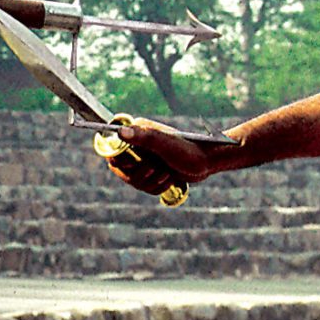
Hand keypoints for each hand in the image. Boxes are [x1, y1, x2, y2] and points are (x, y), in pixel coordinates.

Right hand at [100, 116, 219, 197]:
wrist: (208, 162)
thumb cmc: (188, 150)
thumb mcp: (164, 144)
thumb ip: (142, 137)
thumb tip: (120, 132)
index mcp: (137, 133)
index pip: (112, 151)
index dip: (121, 163)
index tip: (136, 164)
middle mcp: (138, 145)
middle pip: (121, 170)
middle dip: (139, 175)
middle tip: (156, 168)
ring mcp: (146, 159)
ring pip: (133, 181)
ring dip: (150, 182)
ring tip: (166, 173)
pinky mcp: (154, 171)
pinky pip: (145, 187)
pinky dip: (157, 188)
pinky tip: (169, 179)